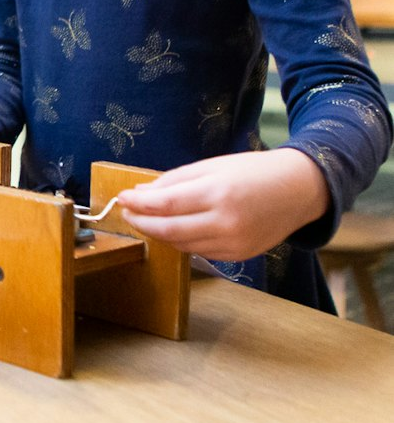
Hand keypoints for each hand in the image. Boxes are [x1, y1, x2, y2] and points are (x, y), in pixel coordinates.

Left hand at [116, 148, 329, 261]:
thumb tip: (142, 191)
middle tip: (127, 211)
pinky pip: (199, 251)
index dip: (139, 203)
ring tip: (145, 219)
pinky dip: (181, 241)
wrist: (299, 190)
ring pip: (182, 244)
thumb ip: (174, 180)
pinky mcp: (239, 256)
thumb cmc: (253, 171)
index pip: (165, 205)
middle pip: (169, 230)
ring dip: (159, 233)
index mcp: (218, 193)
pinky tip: (172, 229)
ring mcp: (234, 243)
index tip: (122, 198)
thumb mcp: (211, 166)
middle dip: (142, 221)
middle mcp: (226, 222)